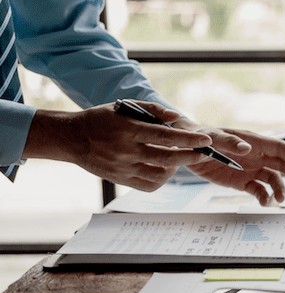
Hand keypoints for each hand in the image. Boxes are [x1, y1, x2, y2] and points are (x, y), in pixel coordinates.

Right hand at [24, 102, 212, 190]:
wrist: (72, 138)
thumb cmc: (101, 119)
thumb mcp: (124, 106)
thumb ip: (152, 110)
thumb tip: (177, 117)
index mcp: (129, 130)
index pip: (166, 136)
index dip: (189, 139)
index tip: (206, 140)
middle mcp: (127, 150)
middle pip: (168, 157)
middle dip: (191, 156)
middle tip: (203, 153)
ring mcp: (124, 167)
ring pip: (160, 175)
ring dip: (175, 168)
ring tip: (178, 159)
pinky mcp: (121, 179)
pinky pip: (149, 186)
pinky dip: (162, 180)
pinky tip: (164, 170)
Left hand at [172, 118, 284, 205]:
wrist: (187, 149)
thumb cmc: (200, 138)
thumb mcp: (213, 138)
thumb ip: (229, 142)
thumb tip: (248, 149)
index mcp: (252, 142)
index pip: (278, 148)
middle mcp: (256, 156)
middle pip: (282, 165)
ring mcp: (250, 169)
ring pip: (272, 179)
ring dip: (279, 189)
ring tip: (279, 200)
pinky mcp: (242, 182)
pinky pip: (258, 190)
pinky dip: (263, 197)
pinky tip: (263, 202)